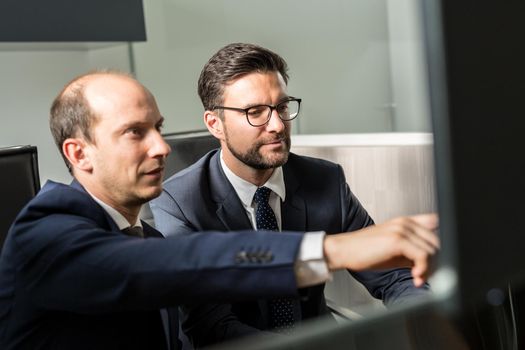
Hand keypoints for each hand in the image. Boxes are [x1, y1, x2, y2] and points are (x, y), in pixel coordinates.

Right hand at [323, 214, 439, 286]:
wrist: (344, 250)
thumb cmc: (365, 251)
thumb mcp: (394, 250)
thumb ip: (413, 253)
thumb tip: (431, 265)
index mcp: (406, 222)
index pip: (436, 226)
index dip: (439, 245)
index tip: (434, 262)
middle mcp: (405, 222)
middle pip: (437, 242)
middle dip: (436, 262)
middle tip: (425, 276)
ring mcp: (402, 229)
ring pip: (433, 250)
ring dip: (430, 269)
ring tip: (418, 278)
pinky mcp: (397, 240)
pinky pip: (423, 256)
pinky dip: (423, 270)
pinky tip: (414, 277)